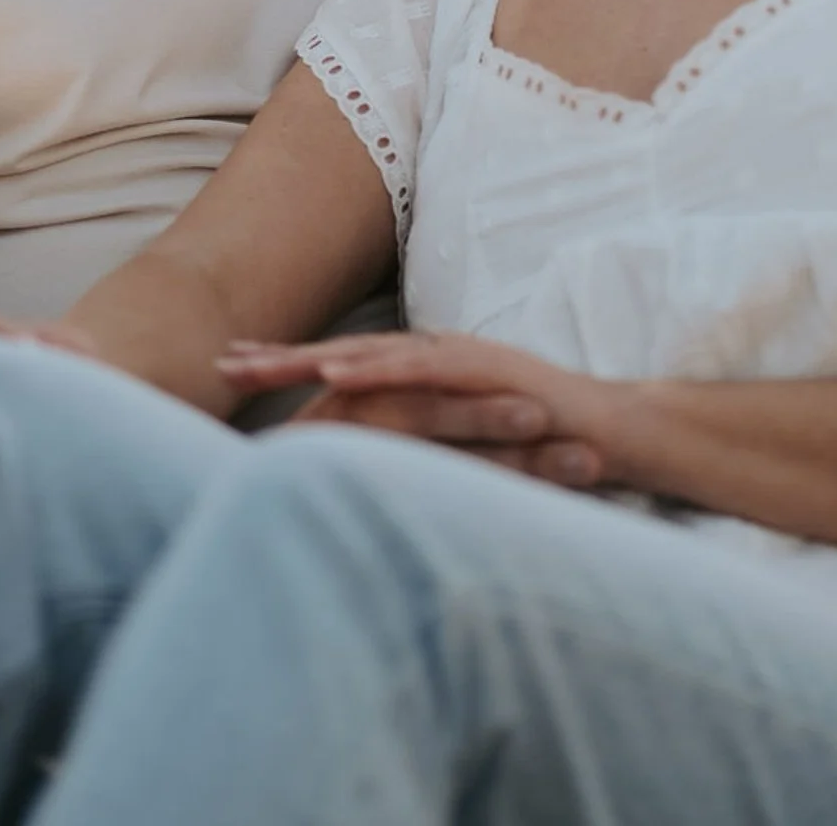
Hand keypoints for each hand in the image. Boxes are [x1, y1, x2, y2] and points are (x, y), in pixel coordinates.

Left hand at [217, 331, 614, 489]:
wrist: (616, 434)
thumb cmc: (544, 448)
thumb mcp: (469, 454)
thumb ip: (423, 453)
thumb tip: (369, 482)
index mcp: (425, 377)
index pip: (345, 371)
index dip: (290, 372)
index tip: (231, 377)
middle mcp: (434, 359)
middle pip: (344, 355)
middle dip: (281, 360)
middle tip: (220, 365)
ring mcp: (458, 360)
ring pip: (371, 354)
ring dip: (312, 358)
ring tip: (258, 365)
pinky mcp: (482, 370)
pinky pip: (419, 368)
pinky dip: (373, 367)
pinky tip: (333, 372)